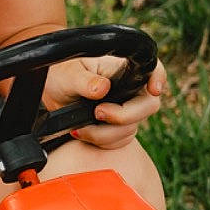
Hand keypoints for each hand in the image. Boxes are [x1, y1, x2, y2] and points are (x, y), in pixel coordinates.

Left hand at [42, 52, 167, 150]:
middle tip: (98, 113)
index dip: (159, 78)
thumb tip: (101, 88)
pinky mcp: (118, 128)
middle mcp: (130, 89)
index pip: (153, 68)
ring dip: (105, 133)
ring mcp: (126, 109)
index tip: (154, 89)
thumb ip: (84, 80)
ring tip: (80, 128)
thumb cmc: (62, 75)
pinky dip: (101, 141)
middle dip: (123, 115)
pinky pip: (119, 141)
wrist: (51, 96)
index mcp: (124, 67)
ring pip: (131, 128)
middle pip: (148, 105)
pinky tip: (82, 133)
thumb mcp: (68, 74)